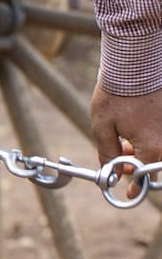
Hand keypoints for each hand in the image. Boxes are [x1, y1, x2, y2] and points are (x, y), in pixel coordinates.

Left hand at [89, 80, 161, 200]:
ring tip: (125, 137)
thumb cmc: (117, 94)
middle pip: (153, 164)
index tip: (129, 193)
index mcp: (153, 147)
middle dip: (135, 164)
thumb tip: (112, 170)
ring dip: (142, 150)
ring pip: (158, 151)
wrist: (134, 65)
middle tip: (120, 154)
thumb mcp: (102, 126)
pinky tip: (135, 127)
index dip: (135, 186)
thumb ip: (108, 152)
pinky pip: (161, 137)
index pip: (145, 176)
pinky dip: (149, 138)